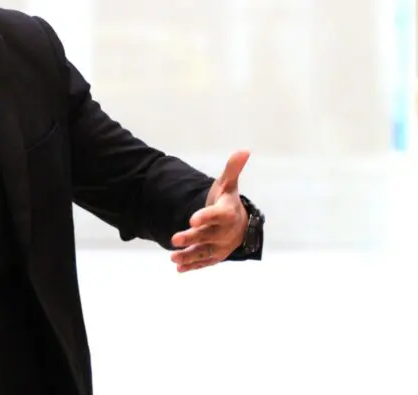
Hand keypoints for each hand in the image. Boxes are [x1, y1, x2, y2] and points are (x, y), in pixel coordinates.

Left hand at [170, 150, 249, 272]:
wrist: (238, 225)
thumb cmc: (228, 202)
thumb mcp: (228, 185)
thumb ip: (232, 169)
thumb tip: (244, 150)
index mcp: (228, 213)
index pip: (217, 215)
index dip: (205, 217)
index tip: (192, 219)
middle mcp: (225, 232)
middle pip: (207, 236)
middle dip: (192, 238)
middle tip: (174, 238)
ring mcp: (220, 246)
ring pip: (204, 252)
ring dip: (189, 256)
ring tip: (173, 257)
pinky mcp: (215, 256)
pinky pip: (204, 262)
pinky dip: (192, 266)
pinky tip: (179, 268)